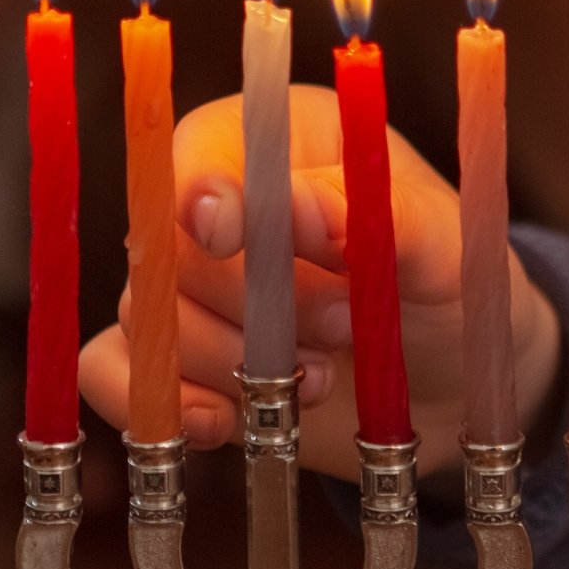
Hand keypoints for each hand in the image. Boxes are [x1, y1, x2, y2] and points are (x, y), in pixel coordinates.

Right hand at [78, 88, 560, 479]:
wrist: (456, 387)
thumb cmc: (453, 291)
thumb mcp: (446, 249)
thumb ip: (375, 217)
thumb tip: (298, 205)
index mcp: (277, 142)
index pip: (201, 157)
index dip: (207, 200)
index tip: (228, 234)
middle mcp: (219, 206)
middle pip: (166, 248)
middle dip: (247, 305)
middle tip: (338, 329)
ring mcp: (188, 287)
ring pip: (146, 318)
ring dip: (226, 363)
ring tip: (317, 383)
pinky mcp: (175, 361)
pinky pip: (112, 374)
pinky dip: (161, 405)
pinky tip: (225, 426)